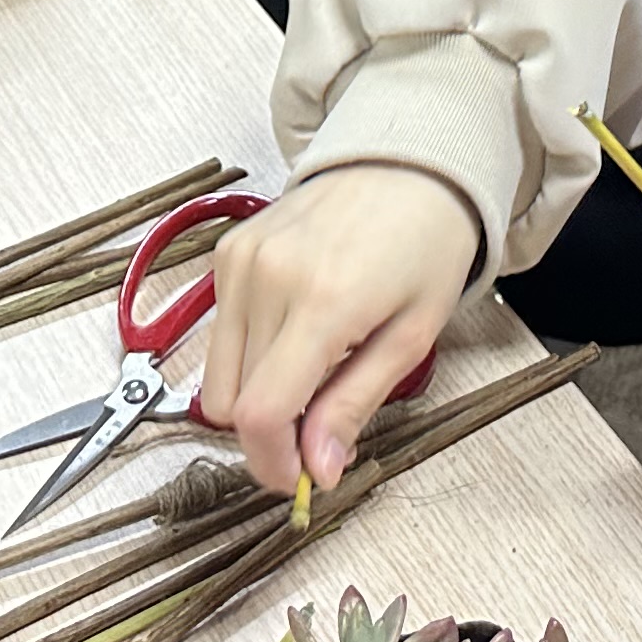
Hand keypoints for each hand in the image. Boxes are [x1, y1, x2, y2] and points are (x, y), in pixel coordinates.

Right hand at [205, 165, 484, 493]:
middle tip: (320, 430)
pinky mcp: (227, 252)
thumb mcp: (412, 336)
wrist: (409, 163)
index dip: (273, 465)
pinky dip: (249, 355)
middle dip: (272, 436)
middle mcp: (268, 278)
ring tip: (312, 376)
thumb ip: (354, 405)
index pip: (261, 413)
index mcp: (324, 301)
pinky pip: (219, 335)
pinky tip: (295, 335)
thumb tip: (318, 471)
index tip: (300, 479)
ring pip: (216, 377)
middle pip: (233, 404)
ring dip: (256, 397)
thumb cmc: (425, 243)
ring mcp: (240, 261)